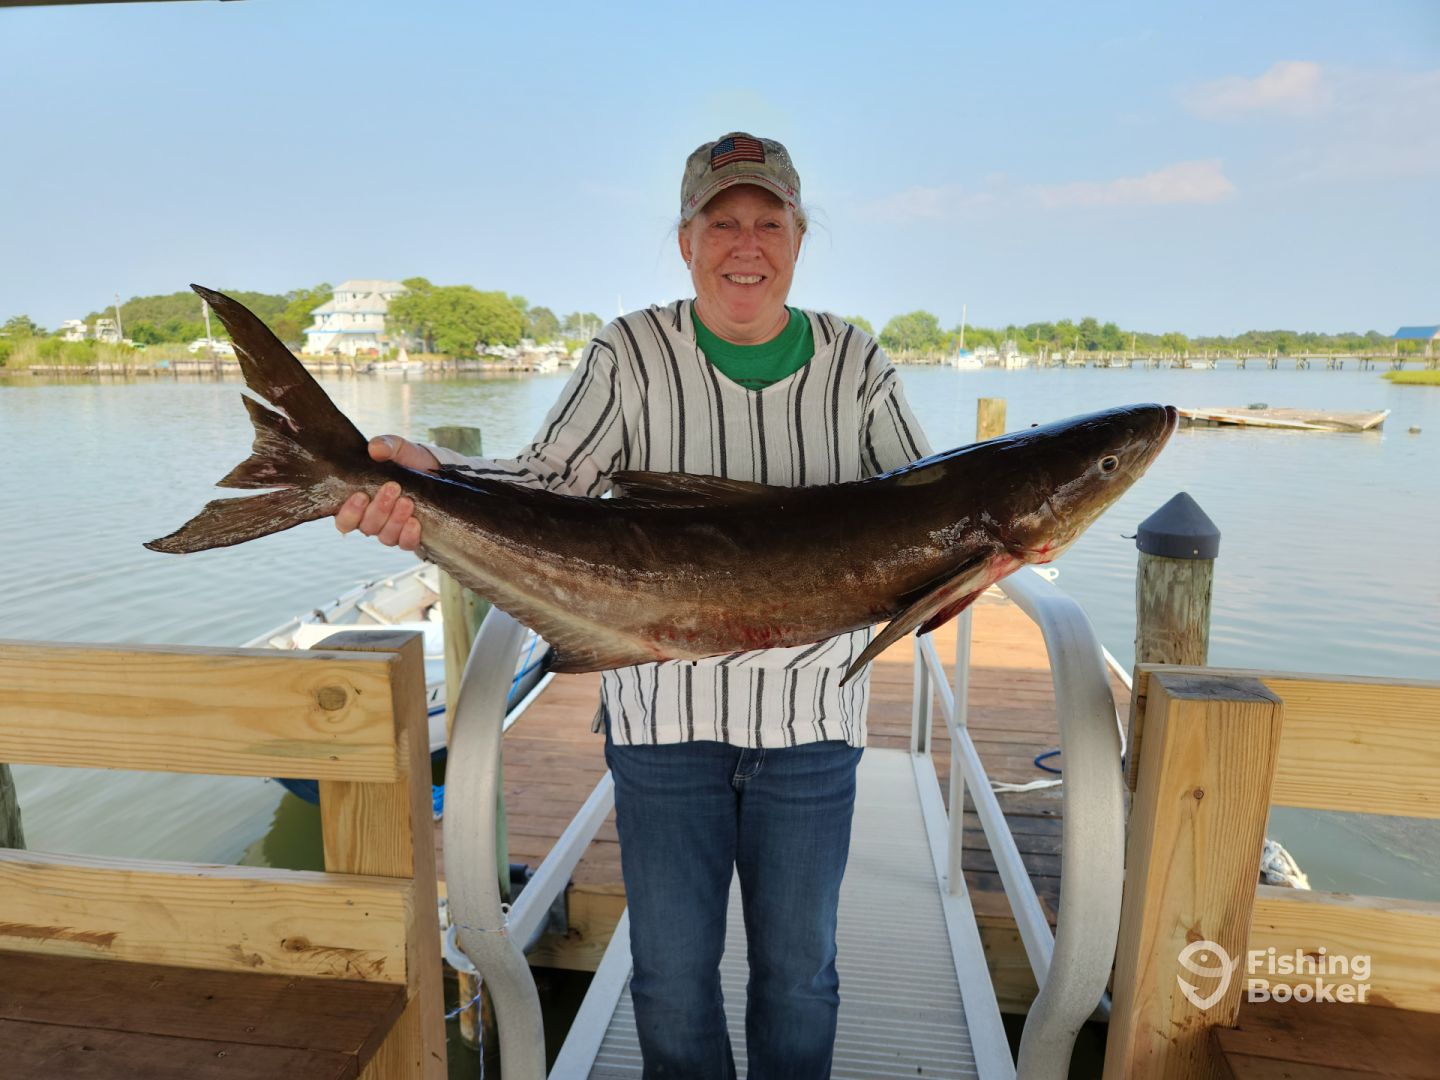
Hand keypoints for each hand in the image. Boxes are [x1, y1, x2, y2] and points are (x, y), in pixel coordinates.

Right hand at [334, 436, 439, 551]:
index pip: (344, 520)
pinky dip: (409, 535)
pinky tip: (414, 522)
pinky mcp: (412, 537)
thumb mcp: (401, 449)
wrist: (442, 472)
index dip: (349, 512)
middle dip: (379, 509)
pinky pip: (406, 544)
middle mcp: (374, 520)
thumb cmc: (412, 462)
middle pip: (366, 527)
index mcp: (361, 502)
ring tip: (407, 502)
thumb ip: (387, 445)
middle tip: (393, 488)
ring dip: (395, 520)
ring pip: (385, 536)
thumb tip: (375, 448)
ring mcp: (393, 530)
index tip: (361, 495)